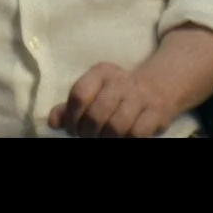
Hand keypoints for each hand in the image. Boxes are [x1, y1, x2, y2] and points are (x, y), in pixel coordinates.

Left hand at [47, 62, 173, 137]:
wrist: (158, 86)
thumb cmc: (117, 93)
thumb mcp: (95, 91)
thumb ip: (72, 106)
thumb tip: (53, 122)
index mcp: (101, 73)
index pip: (79, 95)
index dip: (71, 117)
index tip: (72, 128)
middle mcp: (121, 82)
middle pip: (95, 115)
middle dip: (88, 132)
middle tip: (89, 135)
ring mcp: (140, 97)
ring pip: (116, 127)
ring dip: (106, 138)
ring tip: (105, 137)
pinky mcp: (156, 114)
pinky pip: (136, 134)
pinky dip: (126, 140)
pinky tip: (122, 137)